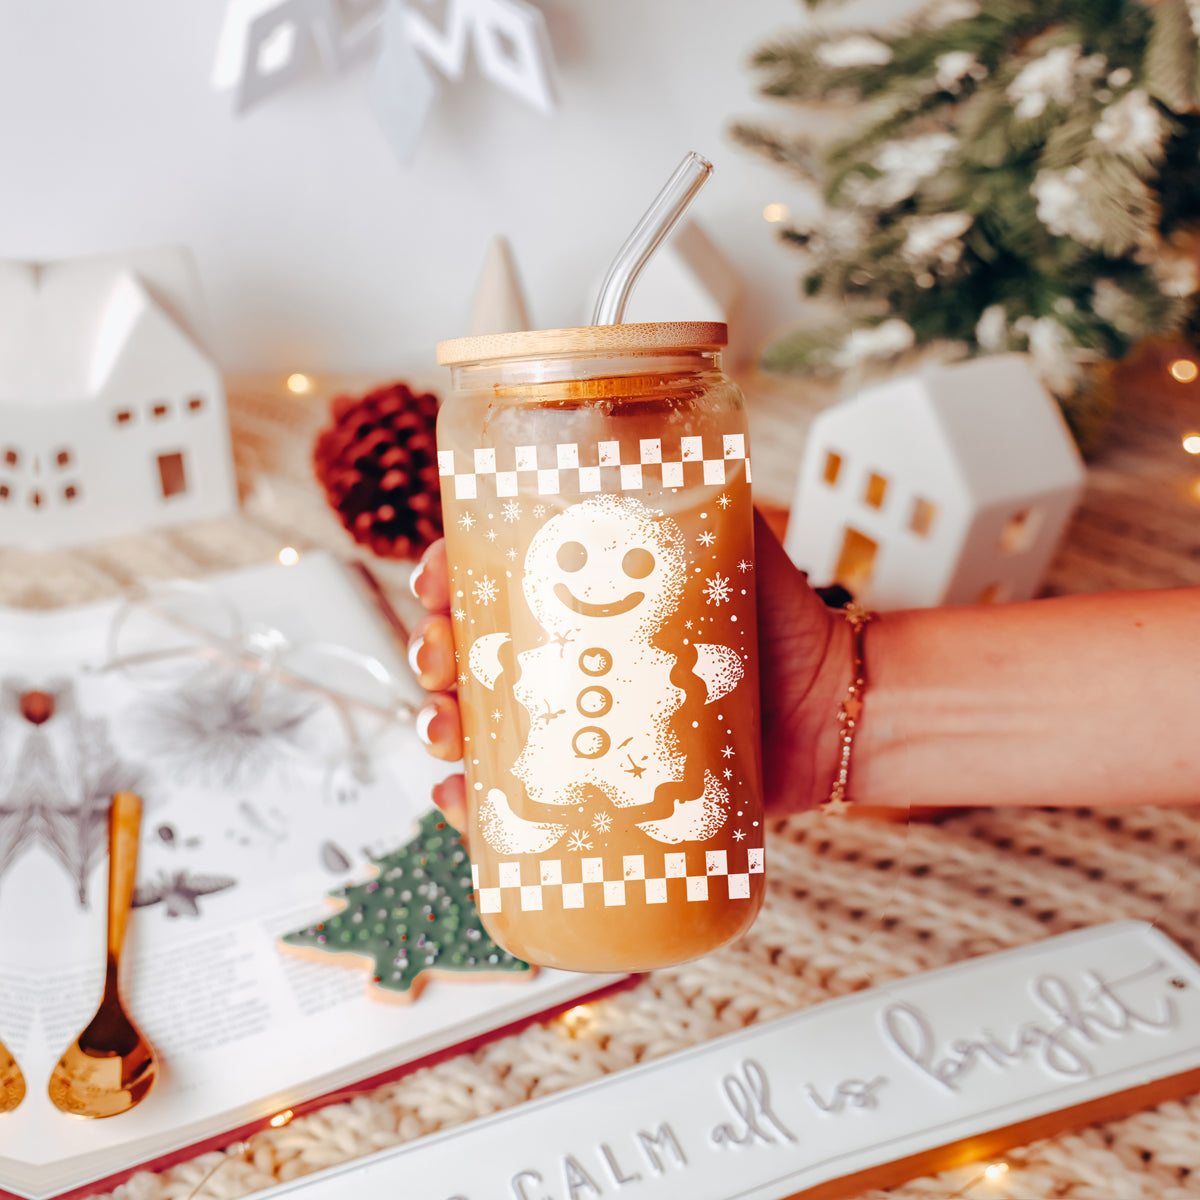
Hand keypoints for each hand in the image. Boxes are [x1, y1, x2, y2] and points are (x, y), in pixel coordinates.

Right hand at [406, 512, 847, 828]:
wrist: (833, 713)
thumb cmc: (784, 627)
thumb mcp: (734, 545)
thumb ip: (699, 492)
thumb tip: (656, 441)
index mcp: (586, 600)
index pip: (493, 577)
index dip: (444, 576)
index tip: (434, 580)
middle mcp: (573, 659)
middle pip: (470, 652)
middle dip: (431, 652)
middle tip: (440, 660)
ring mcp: (581, 723)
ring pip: (483, 725)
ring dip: (442, 726)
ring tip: (447, 731)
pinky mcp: (598, 783)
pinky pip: (523, 798)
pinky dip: (479, 804)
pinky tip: (464, 800)